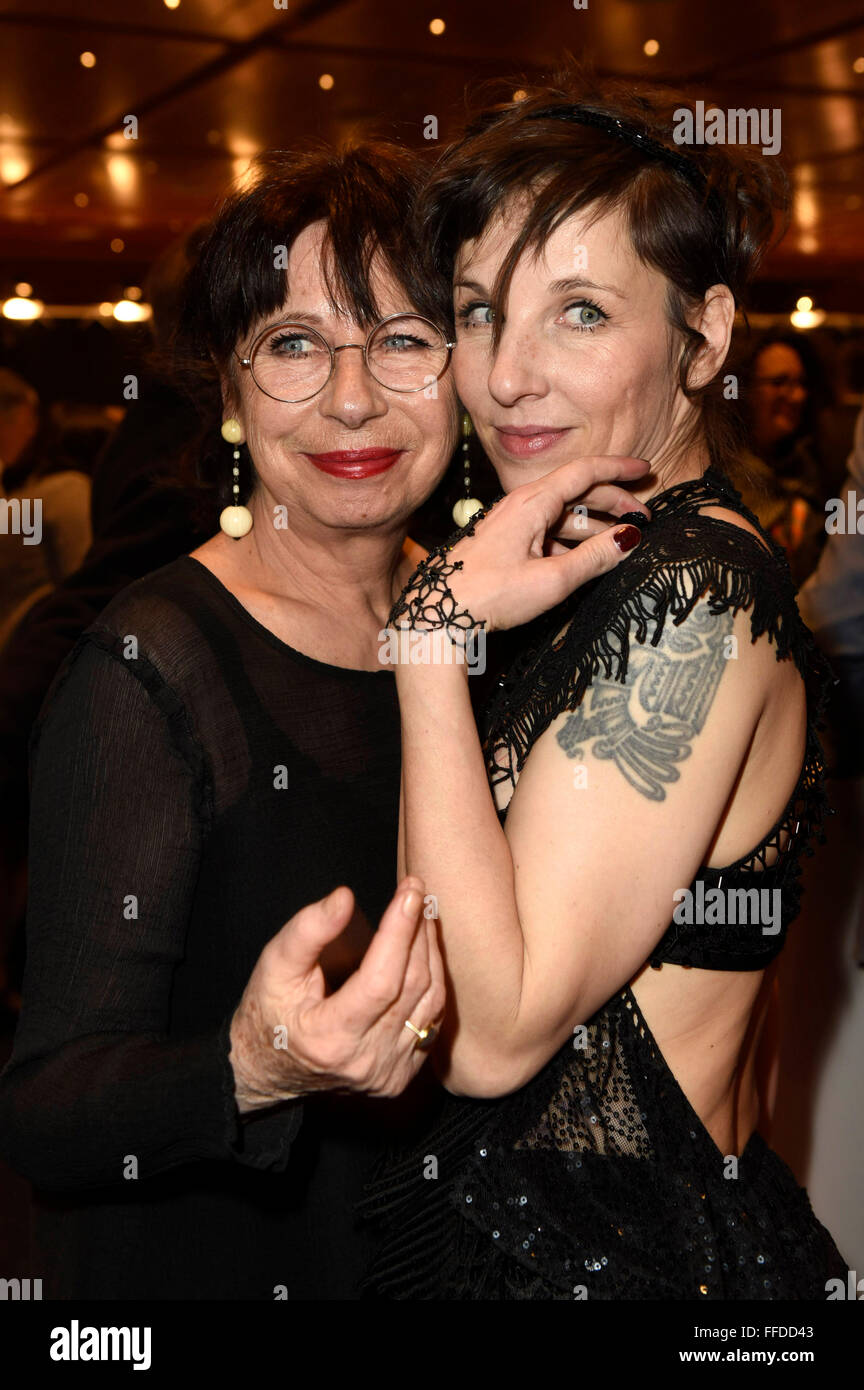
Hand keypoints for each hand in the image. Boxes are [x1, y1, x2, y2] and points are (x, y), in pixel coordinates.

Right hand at [229, 877, 443, 1111]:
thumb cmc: (269, 1011)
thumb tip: (345, 897)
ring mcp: (389, 1073)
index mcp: (330, 1039)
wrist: (268, 1068)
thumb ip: (308, 930)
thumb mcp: (275, 966)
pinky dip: (432, 980)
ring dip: (431, 952)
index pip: (381, 980)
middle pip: (412, 986)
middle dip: (418, 932)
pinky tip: (424, 952)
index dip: (400, 931)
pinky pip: (432, 1020)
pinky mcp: (402, 1075)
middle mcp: (367, 1061)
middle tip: (416, 891)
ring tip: (423, 914)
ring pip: (431, 1001)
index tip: (409, 890)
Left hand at [430, 456, 650, 633]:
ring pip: (562, 515)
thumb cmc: (490, 594)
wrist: (439, 612)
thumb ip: (594, 558)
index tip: (646, 470)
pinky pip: (546, 533)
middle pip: (577, 492)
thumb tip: (630, 539)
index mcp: (533, 502)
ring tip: (621, 543)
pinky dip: (571, 541)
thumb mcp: (551, 580)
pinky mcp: (505, 543)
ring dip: (594, 526)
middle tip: (643, 517)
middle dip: (613, 501)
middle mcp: (521, 505)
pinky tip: (585, 560)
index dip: (618, 469)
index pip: (585, 471)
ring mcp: (512, 523)